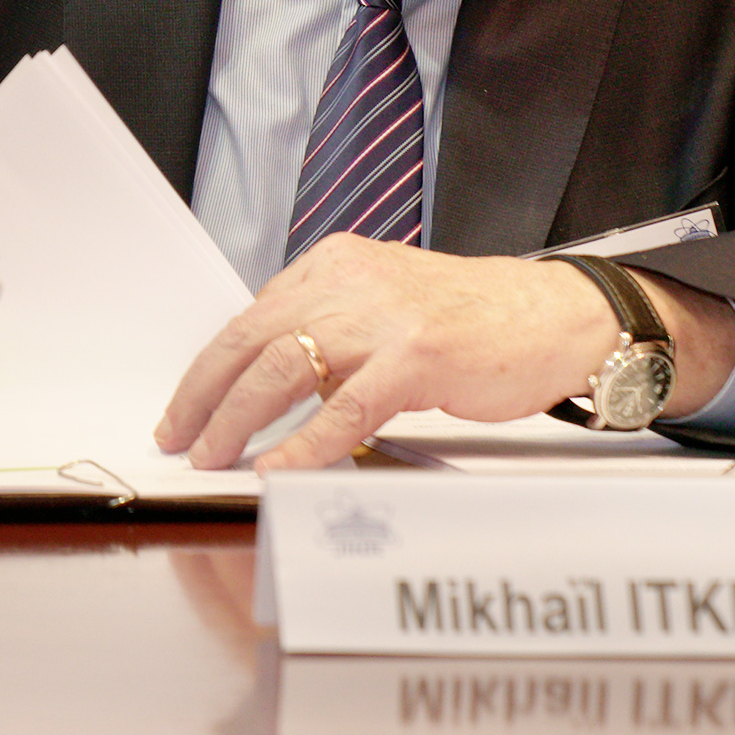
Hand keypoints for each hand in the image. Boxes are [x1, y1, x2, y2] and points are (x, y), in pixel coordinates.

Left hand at [153, 238, 726, 471]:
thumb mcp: (387, 304)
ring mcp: (383, 318)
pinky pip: (344, 408)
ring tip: (214, 457)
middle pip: (251, 340)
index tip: (183, 408)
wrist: (556, 314)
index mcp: (334, 265)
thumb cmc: (475, 320)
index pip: (250, 318)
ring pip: (283, 369)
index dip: (209, 368)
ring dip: (239, 420)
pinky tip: (279, 469)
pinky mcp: (416, 357)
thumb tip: (269, 380)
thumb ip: (331, 328)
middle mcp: (349, 282)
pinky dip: (304, 444)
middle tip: (178, 438)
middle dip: (205, 396)